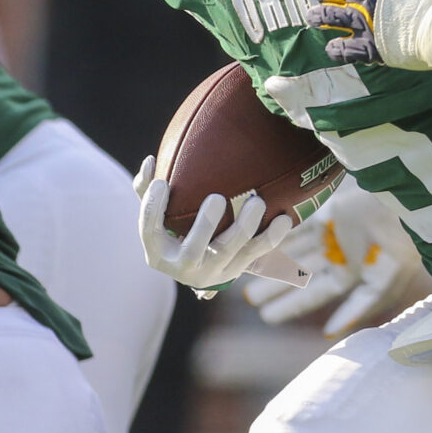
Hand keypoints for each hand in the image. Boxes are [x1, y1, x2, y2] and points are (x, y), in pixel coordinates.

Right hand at [133, 156, 301, 295]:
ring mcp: (212, 271)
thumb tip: (151, 161)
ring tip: (257, 203)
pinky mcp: (236, 270)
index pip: (149, 230)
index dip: (152, 207)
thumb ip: (148, 189)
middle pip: (194, 249)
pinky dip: (271, 237)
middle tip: (217, 197)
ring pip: (229, 253)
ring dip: (245, 228)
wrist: (197, 266)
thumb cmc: (173, 229)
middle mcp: (183, 266)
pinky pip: (257, 254)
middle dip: (206, 225)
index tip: (163, 183)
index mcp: (157, 251)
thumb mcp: (158, 214)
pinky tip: (283, 219)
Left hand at [241, 182, 427, 336]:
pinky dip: (278, 237)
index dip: (293, 304)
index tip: (267, 317)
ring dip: (272, 262)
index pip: (317, 294)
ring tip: (245, 270)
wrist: (410, 204)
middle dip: (276, 287)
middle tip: (248, 299)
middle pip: (301, 275)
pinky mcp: (327, 211)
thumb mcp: (385, 284)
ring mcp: (333, 233)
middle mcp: (342, 255)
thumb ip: (358, 308)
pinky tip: (257, 245)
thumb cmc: (403, 245)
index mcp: (356, 275)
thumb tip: (328, 334)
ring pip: (295, 251)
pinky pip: (297, 227)